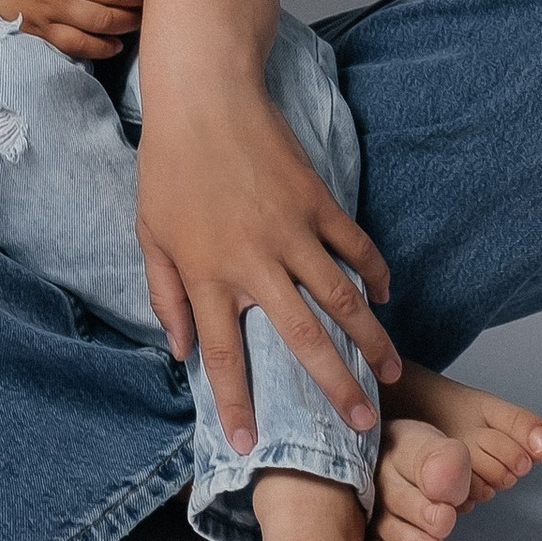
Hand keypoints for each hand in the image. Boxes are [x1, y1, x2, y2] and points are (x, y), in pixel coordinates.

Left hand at [135, 73, 396, 450]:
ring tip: (391, 374)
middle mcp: (253, 261)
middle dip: (334, 387)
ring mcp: (291, 231)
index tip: (250, 444)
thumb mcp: (150, 233)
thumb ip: (165, 295)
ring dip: (371, 340)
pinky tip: (385, 297)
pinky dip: (375, 273)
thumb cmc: (168, 164)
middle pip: (301, 339)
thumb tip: (181, 351)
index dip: (237, 403)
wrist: (203, 96)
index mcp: (207, 273)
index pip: (224, 354)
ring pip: (341, 299)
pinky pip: (355, 247)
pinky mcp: (317, 201)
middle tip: (362, 424)